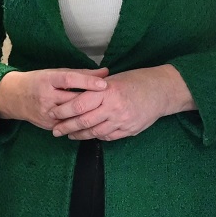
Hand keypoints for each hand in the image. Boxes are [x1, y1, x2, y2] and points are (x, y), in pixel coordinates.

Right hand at [0, 68, 108, 130]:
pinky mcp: (47, 124)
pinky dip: (81, 123)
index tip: (104, 84)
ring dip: (89, 114)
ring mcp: (46, 113)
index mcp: (48, 79)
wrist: (13, 96)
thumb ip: (81, 74)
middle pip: (73, 100)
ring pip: (72, 116)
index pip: (70, 80)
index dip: (87, 82)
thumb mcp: (55, 73)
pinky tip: (93, 122)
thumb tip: (105, 72)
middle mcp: (46, 96)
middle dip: (92, 102)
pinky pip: (68, 125)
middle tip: (111, 101)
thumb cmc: (38, 80)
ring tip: (106, 112)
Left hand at [47, 65, 192, 140]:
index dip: (63, 111)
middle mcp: (113, 108)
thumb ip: (95, 89)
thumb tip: (75, 96)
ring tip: (69, 134)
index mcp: (107, 91)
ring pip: (95, 132)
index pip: (79, 104)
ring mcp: (122, 121)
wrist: (162, 90)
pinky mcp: (129, 130)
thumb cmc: (136, 80)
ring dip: (80, 135)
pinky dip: (96, 137)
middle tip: (55, 130)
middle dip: (66, 127)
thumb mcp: (114, 79)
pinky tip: (89, 135)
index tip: (53, 114)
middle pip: (84, 121)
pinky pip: (108, 137)